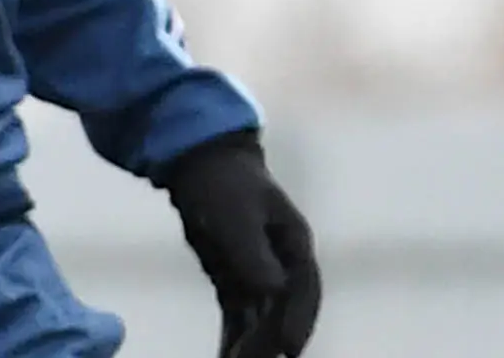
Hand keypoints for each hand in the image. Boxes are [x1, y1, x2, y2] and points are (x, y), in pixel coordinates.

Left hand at [164, 133, 322, 357]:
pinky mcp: (236, 281)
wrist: (200, 165)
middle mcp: (283, 262)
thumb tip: (274, 291)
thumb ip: (253, 254)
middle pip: (284, 310)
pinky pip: (240, 318)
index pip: (304, 289)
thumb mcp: (236, 218)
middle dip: (271, 342)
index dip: (300, 320)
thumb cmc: (224, 185)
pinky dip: (234, 340)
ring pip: (263, 319)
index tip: (289, 350)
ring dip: (254, 346)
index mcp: (295, 242)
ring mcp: (260, 273)